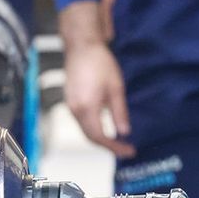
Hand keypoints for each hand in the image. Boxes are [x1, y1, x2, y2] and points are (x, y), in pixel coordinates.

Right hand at [63, 40, 135, 158]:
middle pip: (90, 137)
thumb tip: (124, 132)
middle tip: (124, 149)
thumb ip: (119, 113)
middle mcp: (75, 110)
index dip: (115, 147)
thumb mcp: (116, 88)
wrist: (81, 46)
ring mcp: (70, 106)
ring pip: (85, 130)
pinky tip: (104, 127)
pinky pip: (81, 122)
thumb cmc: (99, 62)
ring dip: (100, 138)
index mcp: (87, 108)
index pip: (100, 137)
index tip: (128, 151)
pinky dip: (93, 129)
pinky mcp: (70, 101)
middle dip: (107, 146)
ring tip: (116, 141)